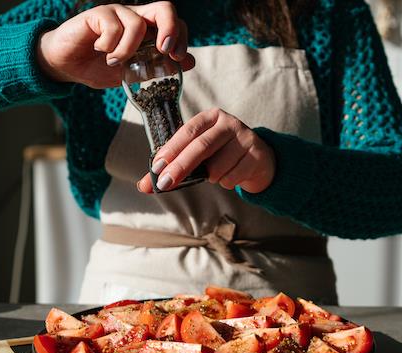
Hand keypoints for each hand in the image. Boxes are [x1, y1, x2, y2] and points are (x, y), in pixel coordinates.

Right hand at [36, 2, 194, 88]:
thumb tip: (190, 62)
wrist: (65, 66)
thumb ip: (158, 67)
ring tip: (113, 61)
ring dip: (127, 50)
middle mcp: (134, 18)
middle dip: (170, 28)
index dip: (181, 37)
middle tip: (164, 50)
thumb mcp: (132, 74)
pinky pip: (113, 26)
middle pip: (164, 8)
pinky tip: (99, 50)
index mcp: (146, 31)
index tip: (178, 58)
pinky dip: (110, 45)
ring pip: (137, 24)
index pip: (173, 23)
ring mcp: (116, 14)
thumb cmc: (97, 67)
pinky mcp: (98, 14)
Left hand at [136, 108, 275, 193]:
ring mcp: (245, 137)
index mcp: (209, 117)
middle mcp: (228, 123)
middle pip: (201, 147)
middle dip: (180, 167)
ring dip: (211, 177)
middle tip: (164, 184)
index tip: (156, 167)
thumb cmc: (221, 155)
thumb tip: (144, 186)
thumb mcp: (198, 155)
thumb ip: (172, 168)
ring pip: (217, 167)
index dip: (171, 149)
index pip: (187, 131)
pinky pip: (232, 176)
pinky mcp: (256, 154)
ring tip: (215, 173)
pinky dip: (226, 182)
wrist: (258, 159)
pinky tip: (231, 175)